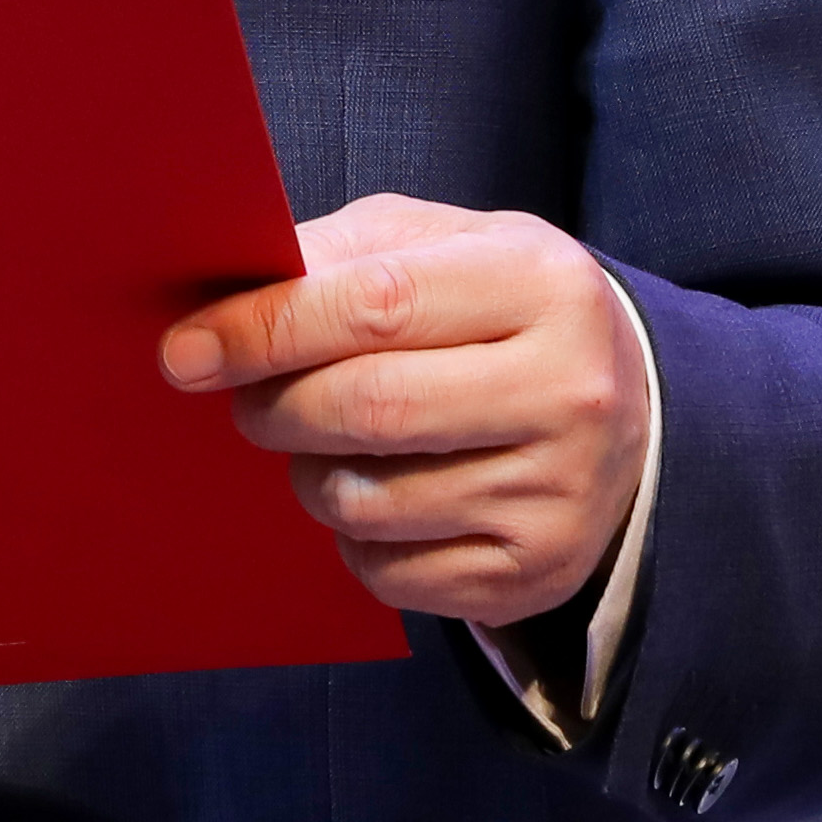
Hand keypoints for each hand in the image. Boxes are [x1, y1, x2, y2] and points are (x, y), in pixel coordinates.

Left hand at [160, 195, 649, 629]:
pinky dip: (350, 536)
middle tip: (244, 399)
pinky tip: (376, 493)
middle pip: (366, 408)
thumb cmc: (509, 316)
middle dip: (274, 406)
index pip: (373, 304)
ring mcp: (555, 494)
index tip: (187, 348)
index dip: (264, 327)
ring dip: (306, 473)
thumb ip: (346, 253)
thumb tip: (231, 291)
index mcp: (540, 285)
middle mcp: (565, 391)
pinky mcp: (531, 574)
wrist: (635, 418)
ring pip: (366, 500)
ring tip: (318, 443)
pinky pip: (386, 570)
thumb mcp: (450, 247)